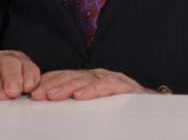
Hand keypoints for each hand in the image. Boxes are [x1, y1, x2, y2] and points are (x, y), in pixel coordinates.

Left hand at [29, 68, 157, 100]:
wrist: (154, 111)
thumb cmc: (122, 111)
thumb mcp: (95, 106)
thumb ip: (77, 102)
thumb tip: (49, 104)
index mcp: (90, 80)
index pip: (65, 76)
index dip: (48, 82)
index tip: (33, 92)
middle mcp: (100, 76)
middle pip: (73, 77)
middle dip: (53, 85)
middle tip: (38, 95)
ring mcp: (113, 79)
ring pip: (87, 79)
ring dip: (68, 86)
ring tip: (53, 95)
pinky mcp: (126, 86)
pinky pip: (108, 86)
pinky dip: (94, 90)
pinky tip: (81, 96)